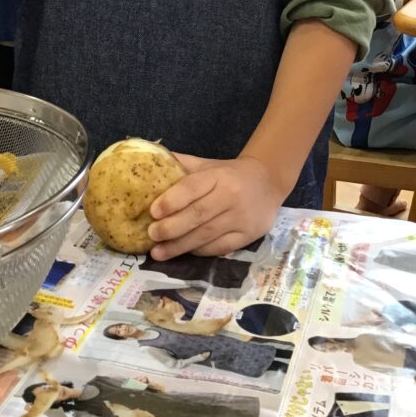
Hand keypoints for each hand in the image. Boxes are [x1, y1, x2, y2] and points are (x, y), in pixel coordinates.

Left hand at [148, 155, 284, 258]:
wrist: (268, 182)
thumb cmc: (229, 174)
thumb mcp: (207, 165)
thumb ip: (181, 165)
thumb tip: (148, 162)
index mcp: (218, 175)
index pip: (193, 187)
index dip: (172, 200)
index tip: (153, 211)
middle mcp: (230, 196)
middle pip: (198, 215)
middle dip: (171, 227)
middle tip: (151, 234)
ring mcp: (241, 218)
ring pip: (207, 235)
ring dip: (180, 246)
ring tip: (158, 252)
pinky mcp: (248, 236)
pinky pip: (220, 248)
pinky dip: (199, 252)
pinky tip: (183, 253)